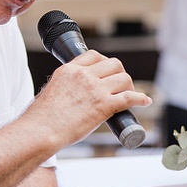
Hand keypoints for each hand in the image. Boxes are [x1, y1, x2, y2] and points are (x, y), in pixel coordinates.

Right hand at [24, 50, 150, 149]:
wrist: (41, 130)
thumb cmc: (42, 118)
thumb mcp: (52, 91)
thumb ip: (65, 87)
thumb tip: (72, 96)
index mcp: (70, 70)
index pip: (94, 56)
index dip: (105, 63)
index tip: (108, 72)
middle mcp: (84, 75)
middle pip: (113, 64)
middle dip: (120, 73)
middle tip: (120, 85)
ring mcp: (95, 89)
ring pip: (124, 78)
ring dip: (130, 86)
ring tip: (130, 95)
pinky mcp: (104, 105)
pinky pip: (130, 97)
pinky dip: (141, 99)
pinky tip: (145, 102)